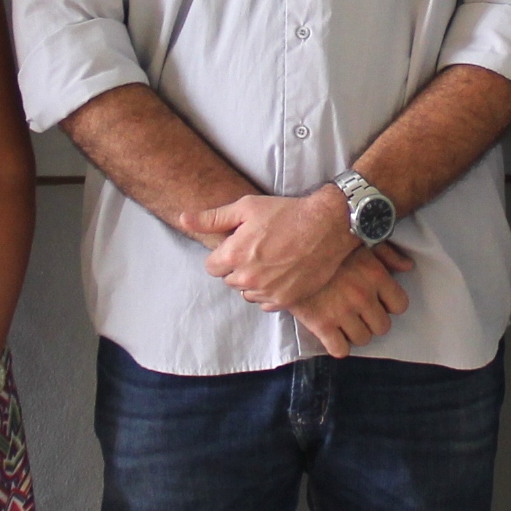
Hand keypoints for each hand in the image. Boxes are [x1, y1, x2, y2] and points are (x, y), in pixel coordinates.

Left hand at [190, 189, 359, 311]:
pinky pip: (266, 303)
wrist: (327, 225)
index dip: (223, 255)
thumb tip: (183, 219)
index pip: (211, 267)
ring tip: (271, 261)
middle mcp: (248, 277)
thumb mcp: (246, 208)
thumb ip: (212, 218)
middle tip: (259, 250)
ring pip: (247, 293)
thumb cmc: (287, 213)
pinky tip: (281, 273)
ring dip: (253, 281)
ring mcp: (268, 291)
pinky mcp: (286, 300)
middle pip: (229, 280)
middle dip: (238, 267)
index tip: (239, 245)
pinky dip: (270, 291)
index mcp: (234, 254)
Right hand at [292, 242, 413, 358]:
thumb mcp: (361, 241)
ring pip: (363, 339)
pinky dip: (338, 345)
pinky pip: (340, 350)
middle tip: (361, 312)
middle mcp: (362, 296)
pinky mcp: (320, 324)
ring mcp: (341, 312)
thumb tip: (407, 267)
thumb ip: (388, 254)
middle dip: (374, 321)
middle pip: (383, 327)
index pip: (400, 305)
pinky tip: (333, 334)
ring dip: (357, 333)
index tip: (380, 300)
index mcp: (375, 275)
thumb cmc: (328, 244)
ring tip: (346, 321)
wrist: (288, 250)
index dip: (390, 304)